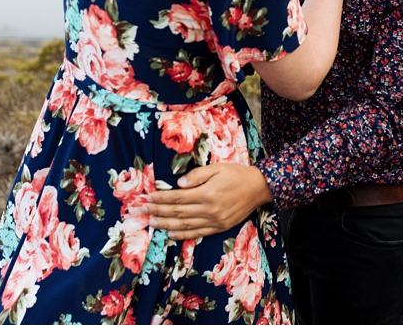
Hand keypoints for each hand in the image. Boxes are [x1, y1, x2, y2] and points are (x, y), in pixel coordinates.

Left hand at [144, 164, 273, 239]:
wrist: (258, 188)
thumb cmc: (236, 175)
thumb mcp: (216, 168)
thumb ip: (197, 176)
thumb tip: (178, 184)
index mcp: (207, 193)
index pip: (177, 197)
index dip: (161, 198)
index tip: (148, 197)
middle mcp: (209, 210)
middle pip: (178, 212)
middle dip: (158, 211)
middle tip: (143, 210)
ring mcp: (214, 221)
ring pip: (185, 225)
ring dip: (166, 224)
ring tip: (152, 223)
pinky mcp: (219, 228)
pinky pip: (197, 233)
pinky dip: (182, 235)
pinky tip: (170, 233)